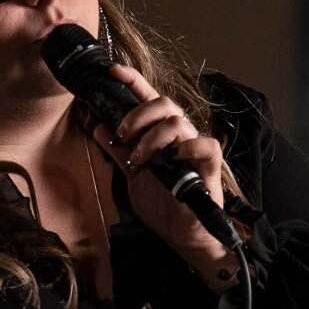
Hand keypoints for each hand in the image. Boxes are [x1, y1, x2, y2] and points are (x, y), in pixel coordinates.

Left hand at [101, 63, 230, 276]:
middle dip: (138, 114)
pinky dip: (187, 147)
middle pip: (164, 103)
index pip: (150, 99)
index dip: (134, 80)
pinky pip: (205, 144)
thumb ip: (119, 152)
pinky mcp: (210, 166)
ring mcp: (195, 149)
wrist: (182, 236)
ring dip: (153, 138)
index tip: (113, 71)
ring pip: (179, 122)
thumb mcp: (133, 177)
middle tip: (123, 135)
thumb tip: (99, 127)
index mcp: (162, 135)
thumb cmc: (163, 206)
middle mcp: (180, 137)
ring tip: (140, 160)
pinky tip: (173, 160)